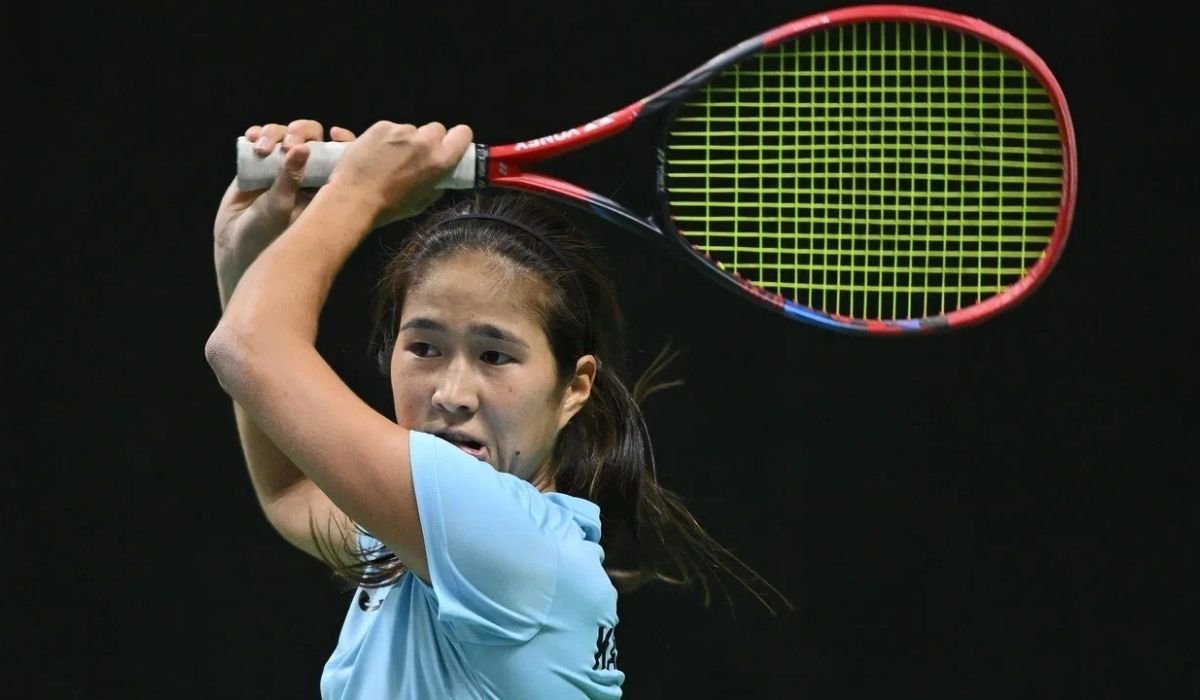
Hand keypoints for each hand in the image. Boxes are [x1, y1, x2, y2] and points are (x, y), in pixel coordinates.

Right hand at [214, 119, 356, 304]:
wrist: (235, 248)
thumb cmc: (267, 235)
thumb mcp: (281, 206)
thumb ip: (290, 177)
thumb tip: (303, 148)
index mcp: (322, 185)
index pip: (336, 155)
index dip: (340, 140)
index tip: (334, 133)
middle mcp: (303, 174)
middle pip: (309, 138)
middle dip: (300, 132)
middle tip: (288, 145)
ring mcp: (280, 168)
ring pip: (283, 136)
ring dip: (273, 133)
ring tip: (262, 148)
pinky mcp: (257, 166)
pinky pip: (259, 141)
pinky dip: (256, 135)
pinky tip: (251, 138)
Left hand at [325, 121, 472, 224]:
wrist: (353, 198)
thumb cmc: (389, 207)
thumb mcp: (422, 202)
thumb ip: (436, 185)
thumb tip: (440, 179)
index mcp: (440, 161)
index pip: (463, 134)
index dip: (457, 138)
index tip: (449, 145)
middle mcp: (424, 141)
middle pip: (436, 129)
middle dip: (429, 140)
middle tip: (415, 156)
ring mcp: (401, 131)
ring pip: (411, 130)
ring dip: (405, 140)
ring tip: (389, 158)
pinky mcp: (381, 126)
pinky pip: (391, 128)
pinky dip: (386, 138)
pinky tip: (375, 153)